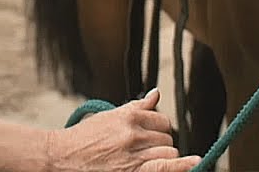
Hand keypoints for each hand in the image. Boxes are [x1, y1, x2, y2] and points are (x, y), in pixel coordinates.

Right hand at [45, 89, 201, 171]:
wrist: (63, 157)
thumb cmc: (85, 138)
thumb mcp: (110, 117)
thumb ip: (136, 107)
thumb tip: (156, 93)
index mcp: (128, 115)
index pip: (162, 120)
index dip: (159, 129)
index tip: (151, 136)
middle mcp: (133, 133)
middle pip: (166, 138)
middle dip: (160, 144)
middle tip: (144, 150)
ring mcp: (133, 154)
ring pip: (168, 152)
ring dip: (163, 156)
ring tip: (146, 159)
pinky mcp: (132, 171)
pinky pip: (164, 166)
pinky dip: (182, 165)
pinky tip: (195, 162)